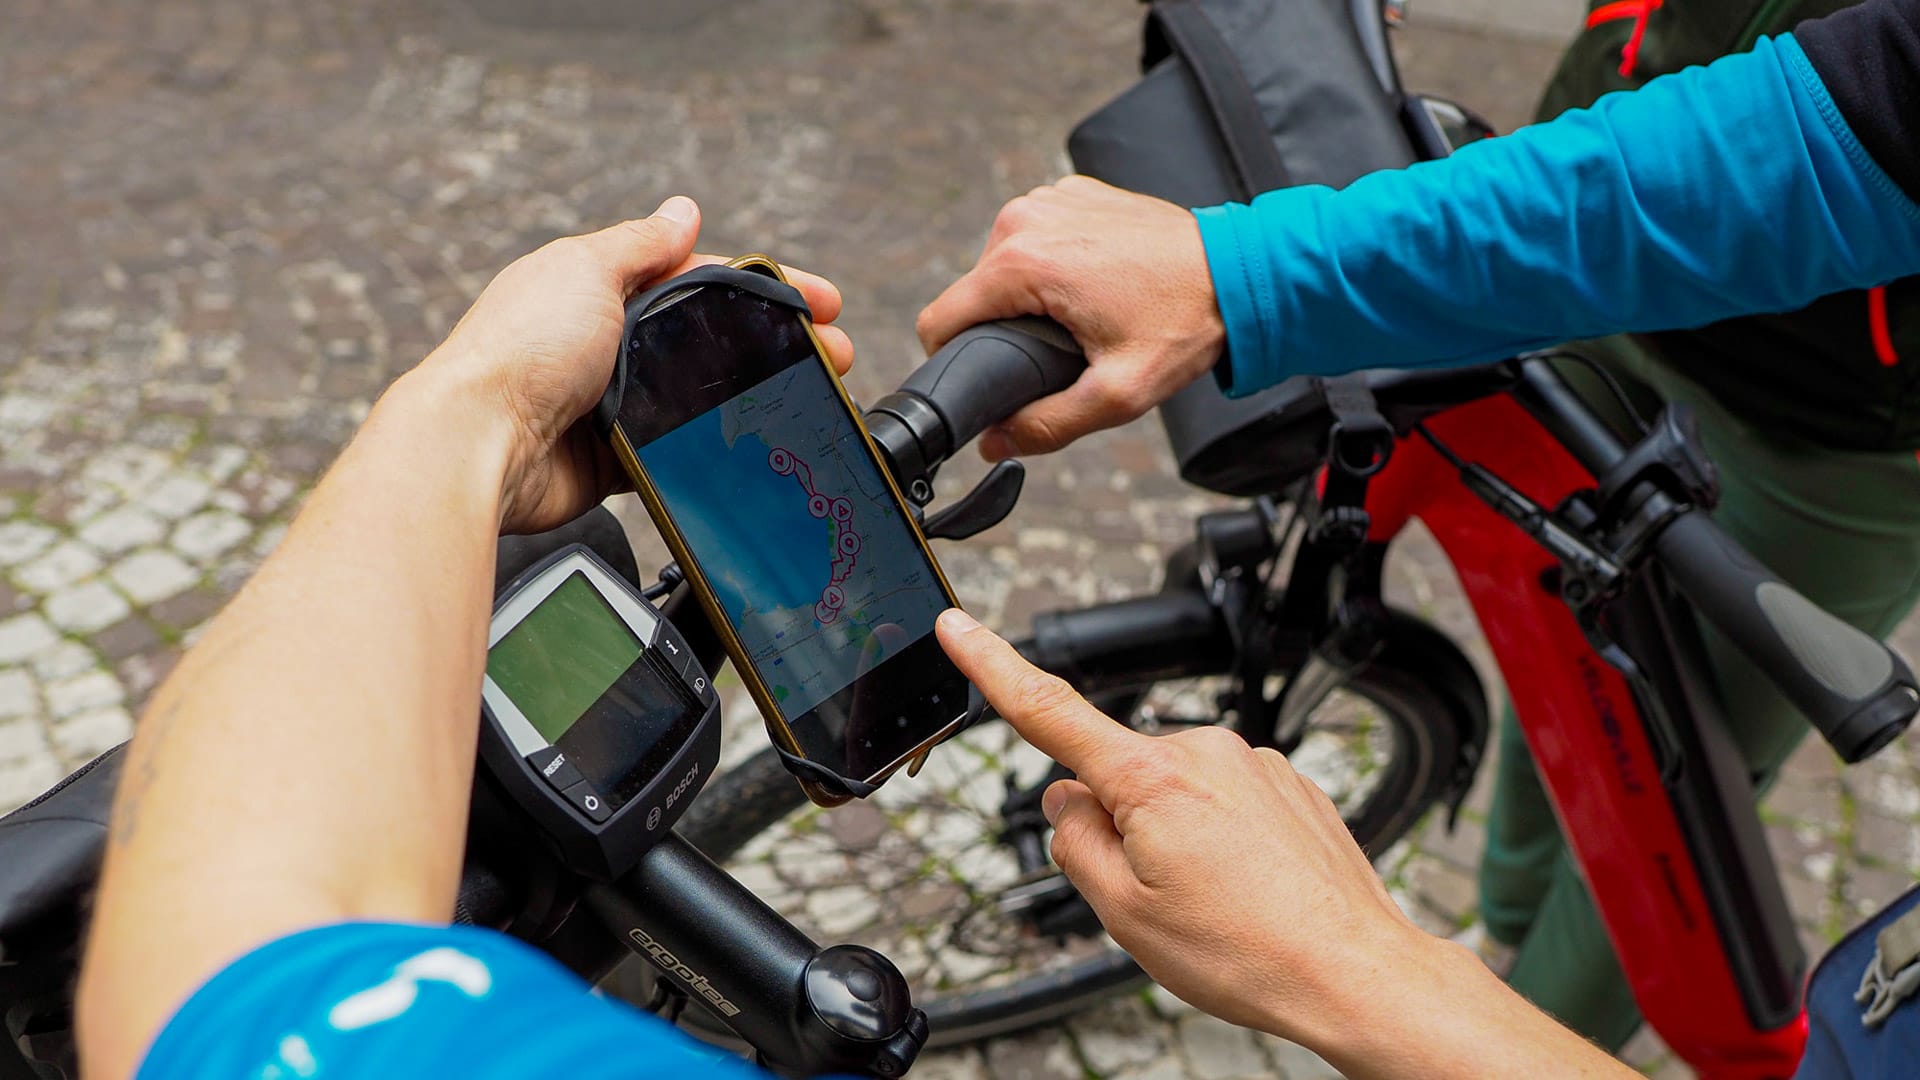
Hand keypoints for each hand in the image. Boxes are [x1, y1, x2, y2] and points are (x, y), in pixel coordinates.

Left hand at [416, 196, 854, 533]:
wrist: (480, 444)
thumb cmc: (521, 351)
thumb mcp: (586, 270)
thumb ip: (641, 245)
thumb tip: (682, 210)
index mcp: (602, 285)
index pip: (704, 278)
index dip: (768, 287)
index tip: (823, 303)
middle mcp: (607, 341)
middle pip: (712, 340)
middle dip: (779, 347)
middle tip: (835, 358)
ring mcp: (611, 401)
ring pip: (702, 396)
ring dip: (758, 398)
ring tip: (812, 404)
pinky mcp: (611, 456)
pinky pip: (676, 449)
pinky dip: (715, 447)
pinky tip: (758, 445)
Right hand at [916, 176, 1224, 459]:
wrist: (1239, 270)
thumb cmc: (1184, 324)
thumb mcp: (1116, 393)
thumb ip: (1046, 425)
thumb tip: (994, 441)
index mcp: (1022, 262)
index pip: (940, 319)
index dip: (952, 360)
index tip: (990, 378)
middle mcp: (1025, 219)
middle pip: (973, 294)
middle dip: (1003, 328)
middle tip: (1064, 350)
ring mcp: (1048, 198)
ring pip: (1002, 266)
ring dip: (1029, 297)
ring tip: (1086, 316)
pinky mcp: (1071, 192)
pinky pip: (1036, 239)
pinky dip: (1054, 265)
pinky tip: (1097, 284)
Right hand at [933, 608, 1423, 1046]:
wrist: (1352, 971)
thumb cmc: (1249, 951)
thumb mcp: (1124, 915)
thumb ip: (1076, 847)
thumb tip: (1066, 804)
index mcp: (1151, 779)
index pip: (1049, 711)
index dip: (993, 665)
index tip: (958, 627)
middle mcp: (1204, 750)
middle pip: (1120, 775)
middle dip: (1120, 825)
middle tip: (1160, 896)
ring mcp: (1253, 761)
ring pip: (1174, 790)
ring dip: (1176, 834)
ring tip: (1217, 900)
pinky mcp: (1289, 779)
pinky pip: (1225, 798)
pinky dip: (1222, 836)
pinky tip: (1248, 887)